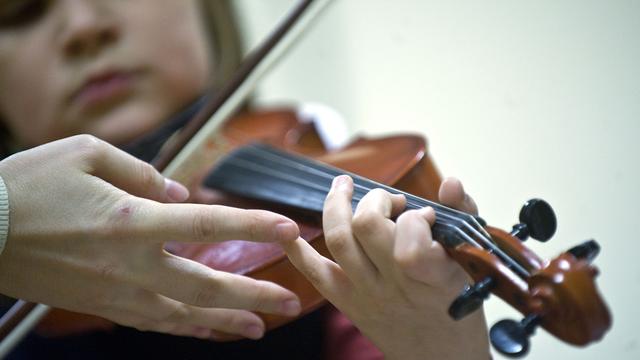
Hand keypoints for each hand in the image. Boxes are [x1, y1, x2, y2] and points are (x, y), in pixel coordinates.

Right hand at [0, 135, 301, 339]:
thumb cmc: (29, 185)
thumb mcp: (86, 154)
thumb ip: (142, 173)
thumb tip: (179, 193)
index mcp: (133, 220)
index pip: (209, 226)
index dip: (254, 228)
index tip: (290, 230)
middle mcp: (132, 263)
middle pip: (207, 285)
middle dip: (255, 295)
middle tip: (292, 301)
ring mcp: (117, 291)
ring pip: (185, 314)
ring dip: (227, 321)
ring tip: (261, 328)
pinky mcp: (101, 305)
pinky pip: (154, 321)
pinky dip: (186, 327)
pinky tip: (206, 329)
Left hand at [281, 175, 490, 358]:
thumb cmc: (460, 308)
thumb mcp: (472, 263)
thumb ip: (463, 216)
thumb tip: (449, 182)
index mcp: (433, 276)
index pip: (410, 234)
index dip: (414, 215)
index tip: (425, 215)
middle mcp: (395, 285)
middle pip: (366, 226)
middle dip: (376, 199)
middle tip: (390, 202)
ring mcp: (367, 294)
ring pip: (339, 240)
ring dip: (336, 205)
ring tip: (343, 188)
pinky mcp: (348, 303)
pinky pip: (316, 273)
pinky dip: (297, 250)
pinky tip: (289, 231)